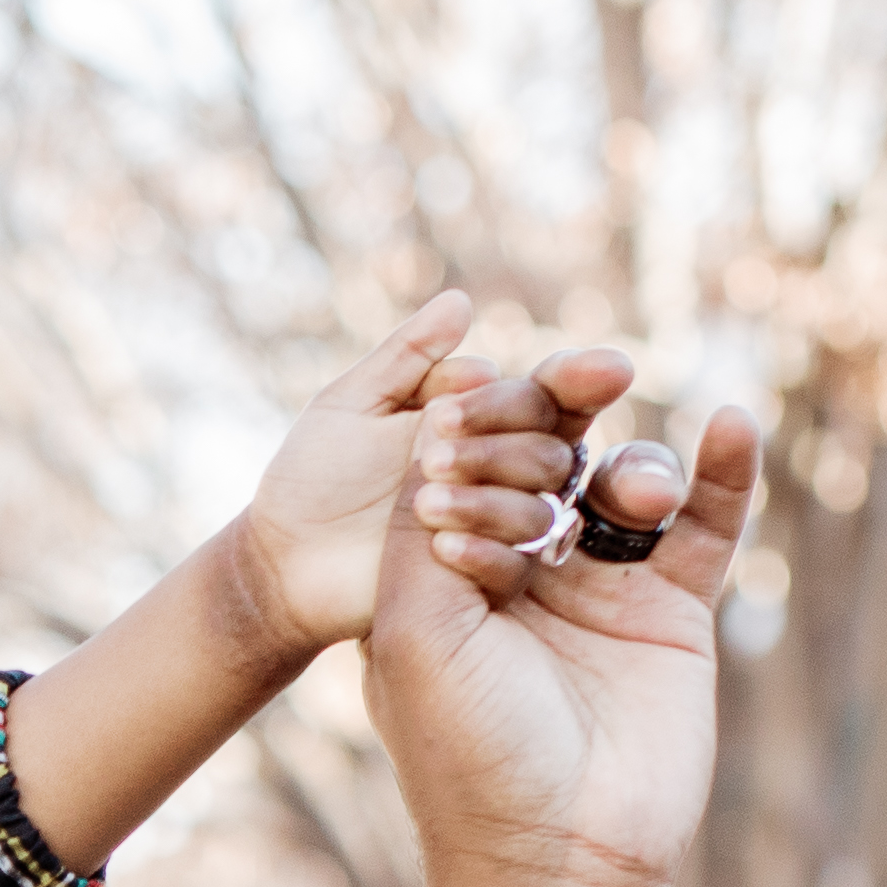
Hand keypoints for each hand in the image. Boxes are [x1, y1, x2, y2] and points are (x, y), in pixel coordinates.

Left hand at [234, 298, 634, 655]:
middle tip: (434, 442)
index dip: (579, 378)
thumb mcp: (350, 404)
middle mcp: (502, 472)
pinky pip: (515, 566)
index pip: (545, 395)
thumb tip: (461, 302)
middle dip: (502, 437)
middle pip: (552, 446)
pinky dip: (483, 550)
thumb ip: (407, 356)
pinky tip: (437, 542)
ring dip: (488, 494)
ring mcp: (495, 530)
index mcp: (481, 420)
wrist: (283, 561)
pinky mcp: (483, 584)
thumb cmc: (313, 476)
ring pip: (541, 504)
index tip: (602, 368)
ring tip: (423, 497)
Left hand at [371, 385, 761, 886]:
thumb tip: (441, 425)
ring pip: (622, 481)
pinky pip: (704, 523)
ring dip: (632, 463)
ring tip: (636, 495)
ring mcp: (599, 589)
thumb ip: (422, 526)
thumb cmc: (467, 756)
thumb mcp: (413, 634)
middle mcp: (520, 572)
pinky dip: (721, 471)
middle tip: (580, 384)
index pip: (461, 463)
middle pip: (546, 457)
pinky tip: (732, 427)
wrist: (559, 862)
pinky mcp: (672, 612)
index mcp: (440, 574)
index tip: (475, 410)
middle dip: (557, 415)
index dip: (477, 424)